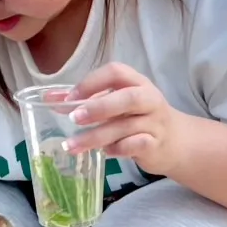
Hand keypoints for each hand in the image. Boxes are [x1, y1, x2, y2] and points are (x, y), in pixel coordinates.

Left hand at [63, 64, 191, 174]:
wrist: (176, 141)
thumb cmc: (139, 118)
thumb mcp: (117, 104)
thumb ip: (88, 100)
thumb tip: (51, 100)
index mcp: (137, 82)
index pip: (116, 72)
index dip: (92, 82)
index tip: (70, 98)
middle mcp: (148, 99)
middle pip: (127, 97)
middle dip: (98, 107)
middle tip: (74, 118)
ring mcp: (155, 122)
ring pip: (125, 127)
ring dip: (95, 137)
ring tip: (71, 145)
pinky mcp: (156, 144)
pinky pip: (135, 146)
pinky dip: (118, 150)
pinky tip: (105, 153)